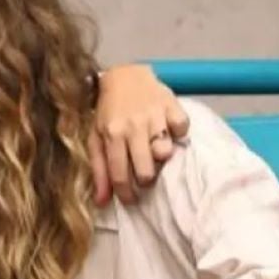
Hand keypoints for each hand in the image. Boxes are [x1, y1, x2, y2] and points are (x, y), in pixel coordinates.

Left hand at [90, 63, 189, 205]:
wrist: (125, 76)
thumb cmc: (108, 112)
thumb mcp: (96, 138)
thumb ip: (99, 170)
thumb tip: (102, 203)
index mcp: (112, 135)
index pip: (120, 176)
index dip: (126, 194)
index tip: (130, 200)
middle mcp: (133, 126)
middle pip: (146, 171)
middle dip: (145, 179)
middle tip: (143, 174)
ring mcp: (155, 115)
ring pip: (165, 152)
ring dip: (161, 157)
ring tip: (156, 152)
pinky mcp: (172, 105)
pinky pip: (182, 129)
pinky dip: (178, 134)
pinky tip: (168, 132)